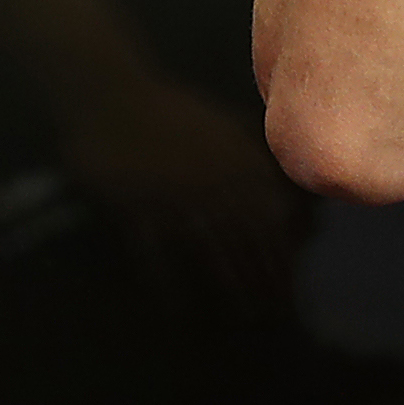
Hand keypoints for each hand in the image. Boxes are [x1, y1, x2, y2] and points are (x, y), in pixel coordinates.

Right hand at [61, 70, 307, 305]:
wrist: (114, 92)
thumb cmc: (172, 114)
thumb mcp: (226, 128)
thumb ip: (258, 162)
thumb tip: (288, 201)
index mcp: (238, 162)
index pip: (271, 220)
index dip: (283, 258)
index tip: (289, 286)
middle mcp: (213, 180)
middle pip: (248, 240)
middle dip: (265, 279)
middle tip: (275, 310)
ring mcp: (175, 193)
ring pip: (211, 247)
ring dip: (231, 282)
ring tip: (245, 311)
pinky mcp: (136, 203)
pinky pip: (156, 250)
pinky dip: (167, 279)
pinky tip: (177, 304)